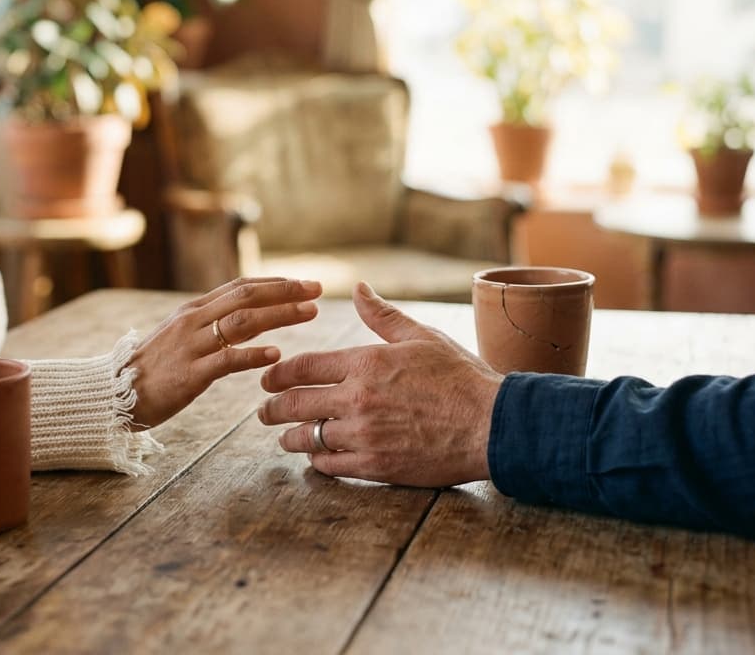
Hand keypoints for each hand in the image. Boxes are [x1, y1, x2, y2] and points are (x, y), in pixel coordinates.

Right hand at [128, 276, 321, 428]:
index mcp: (194, 309)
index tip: (304, 282)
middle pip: (246, 297)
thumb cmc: (154, 368)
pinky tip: (277, 353)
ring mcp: (192, 345)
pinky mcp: (190, 374)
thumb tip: (247, 314)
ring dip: (280, 315)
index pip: (240, 286)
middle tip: (317, 289)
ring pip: (242, 322)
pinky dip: (253, 354)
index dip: (274, 282)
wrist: (116, 394)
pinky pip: (226, 360)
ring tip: (309, 313)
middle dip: (285, 291)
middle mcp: (194, 320)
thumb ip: (211, 323)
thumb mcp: (182, 336)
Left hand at [257, 281, 502, 486]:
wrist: (491, 424)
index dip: (279, 374)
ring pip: (309, 438)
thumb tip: (358, 288)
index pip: (304, 367)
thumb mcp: (421, 336)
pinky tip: (316, 457)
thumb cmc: (460, 376)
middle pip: (296, 404)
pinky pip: (331, 465)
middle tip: (263, 412)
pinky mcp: (377, 466)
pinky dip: (318, 461)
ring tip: (285, 438)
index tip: (268, 380)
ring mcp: (365, 435)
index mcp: (365, 362)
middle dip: (272, 408)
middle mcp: (357, 398)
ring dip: (292, 438)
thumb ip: (382, 315)